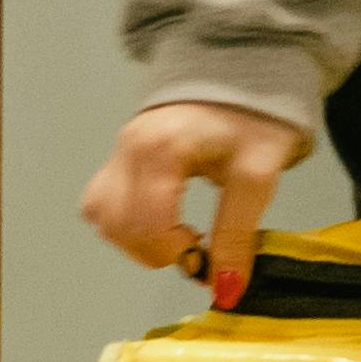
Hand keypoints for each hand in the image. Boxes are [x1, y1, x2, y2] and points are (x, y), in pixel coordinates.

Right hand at [82, 100, 307, 305]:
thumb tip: (226, 291)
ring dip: (136, 240)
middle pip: (119, 226)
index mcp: (162, 148)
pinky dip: (124, 222)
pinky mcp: (119, 156)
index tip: (210, 260)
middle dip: (157, 252)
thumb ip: (238, 233)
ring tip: (179, 233)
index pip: (148, 225)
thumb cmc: (257, 117)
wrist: (246, 69)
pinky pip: (102, 201)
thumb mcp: (258, 174)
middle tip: (198, 246)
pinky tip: (159, 219)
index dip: (177, 255)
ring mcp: (119, 149)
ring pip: (102, 217)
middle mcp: (129, 147)